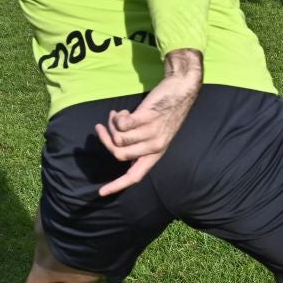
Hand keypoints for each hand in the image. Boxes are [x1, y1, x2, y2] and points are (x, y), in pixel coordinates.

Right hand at [94, 51, 201, 196]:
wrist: (181, 90)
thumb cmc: (165, 112)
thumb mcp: (157, 135)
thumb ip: (141, 147)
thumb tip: (121, 155)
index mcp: (156, 154)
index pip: (136, 176)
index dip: (117, 185)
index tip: (101, 193)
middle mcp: (154, 147)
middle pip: (118, 153)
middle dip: (106, 140)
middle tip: (102, 127)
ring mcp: (152, 133)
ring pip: (118, 138)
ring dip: (112, 124)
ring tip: (118, 115)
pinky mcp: (147, 118)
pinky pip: (121, 124)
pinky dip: (118, 116)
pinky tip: (124, 111)